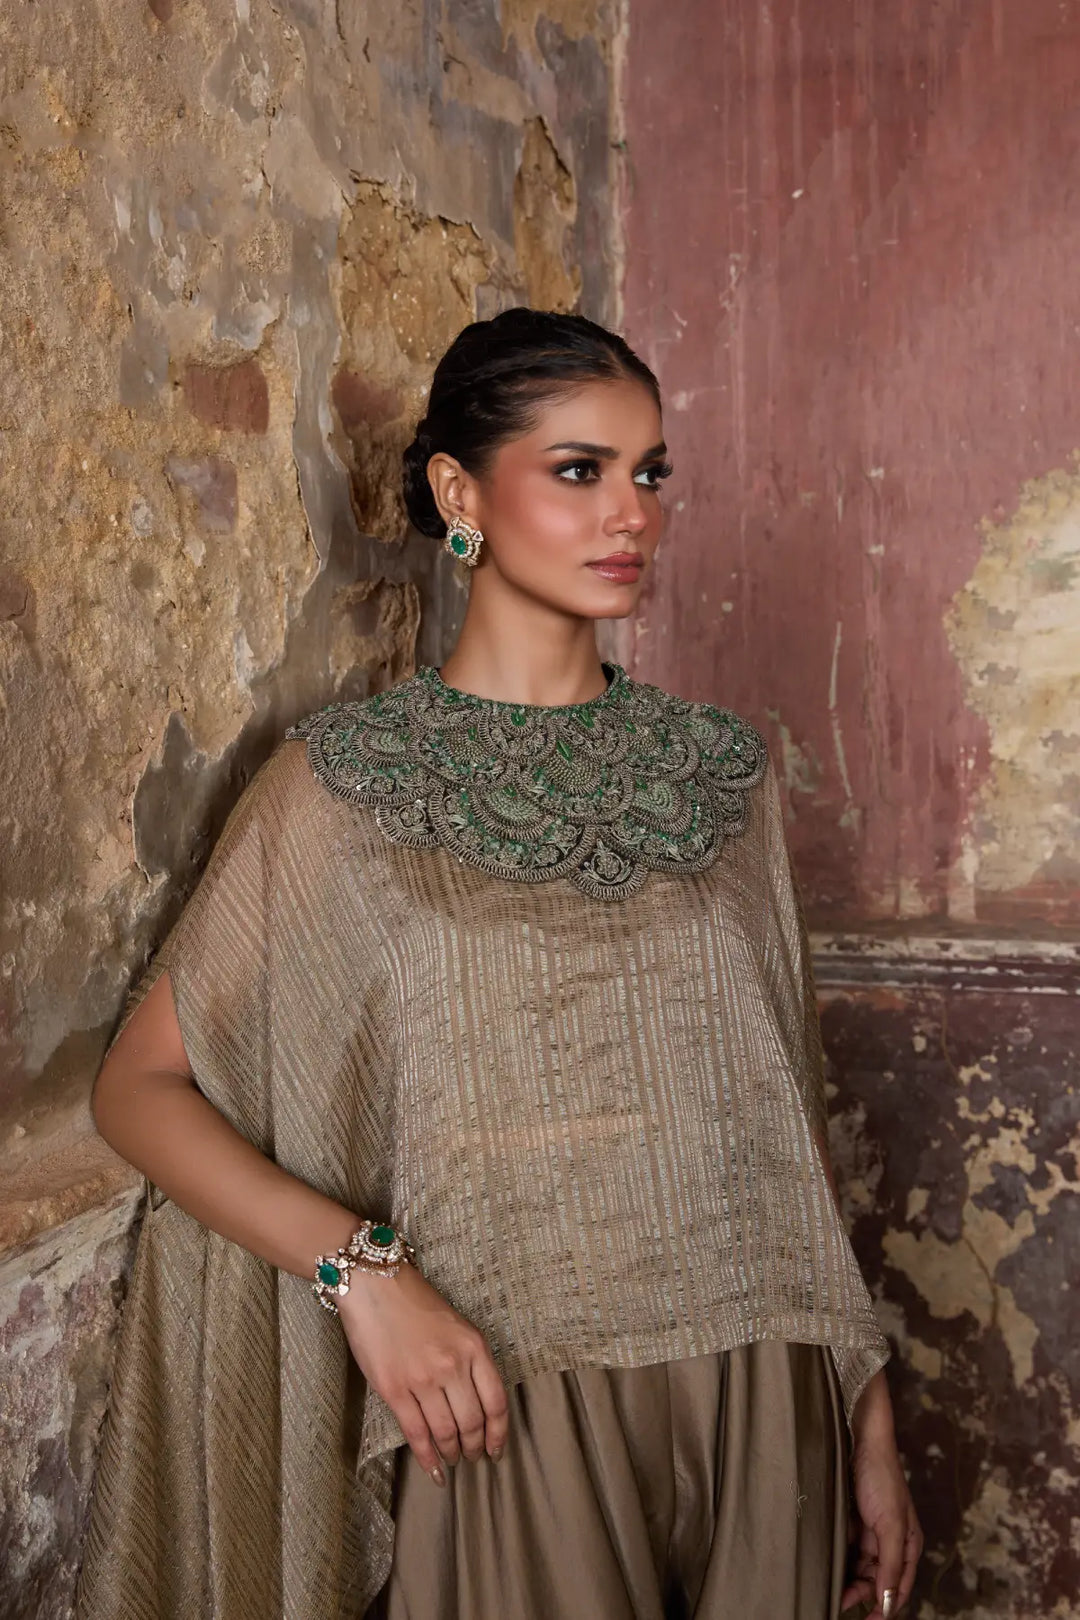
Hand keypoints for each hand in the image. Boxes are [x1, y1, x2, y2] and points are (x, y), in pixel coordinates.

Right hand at [338, 1262, 508, 1485]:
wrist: (375, 1285)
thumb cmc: (415, 1302)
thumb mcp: (457, 1325)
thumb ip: (470, 1359)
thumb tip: (477, 1401)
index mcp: (473, 1347)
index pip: (496, 1402)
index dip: (499, 1433)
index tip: (498, 1449)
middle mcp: (453, 1365)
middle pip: (473, 1422)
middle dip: (476, 1447)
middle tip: (474, 1457)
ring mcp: (423, 1379)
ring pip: (446, 1431)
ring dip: (453, 1453)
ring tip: (454, 1461)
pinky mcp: (394, 1389)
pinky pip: (416, 1433)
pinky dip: (427, 1457)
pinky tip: (434, 1470)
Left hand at [841, 1427, 922, 1616]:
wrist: (860, 1441)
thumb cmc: (881, 1478)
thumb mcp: (890, 1524)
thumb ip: (890, 1563)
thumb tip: (888, 1600)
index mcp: (908, 1544)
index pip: (900, 1587)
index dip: (886, 1606)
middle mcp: (892, 1542)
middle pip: (878, 1580)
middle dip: (862, 1594)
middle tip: (839, 1602)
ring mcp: (872, 1532)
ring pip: (862, 1568)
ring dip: (849, 1580)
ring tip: (831, 1589)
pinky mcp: (855, 1523)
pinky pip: (849, 1551)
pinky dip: (841, 1561)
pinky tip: (828, 1567)